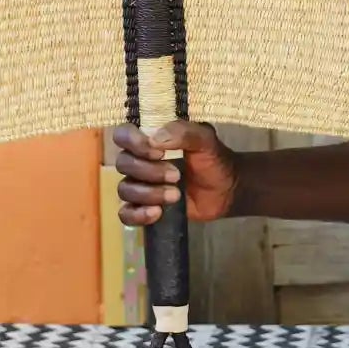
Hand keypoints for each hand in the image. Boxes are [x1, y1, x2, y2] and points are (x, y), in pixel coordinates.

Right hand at [113, 122, 236, 225]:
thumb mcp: (205, 140)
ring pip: (125, 189)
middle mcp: (139, 160)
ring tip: (175, 195)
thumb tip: (154, 139)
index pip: (123, 135)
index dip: (134, 143)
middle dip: (150, 172)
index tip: (158, 152)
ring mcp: (140, 185)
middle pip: (123, 164)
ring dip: (149, 193)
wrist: (225, 190)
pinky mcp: (144, 208)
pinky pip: (126, 214)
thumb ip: (184, 132)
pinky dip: (138, 214)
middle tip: (177, 176)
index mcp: (149, 139)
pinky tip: (157, 213)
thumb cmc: (213, 159)